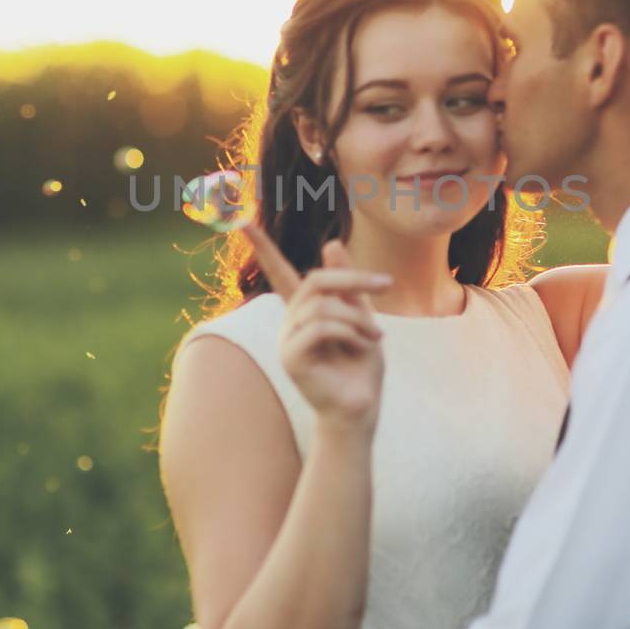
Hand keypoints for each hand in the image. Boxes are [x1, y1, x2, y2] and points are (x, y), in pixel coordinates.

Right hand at [244, 224, 391, 435]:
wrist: (361, 407)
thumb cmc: (361, 365)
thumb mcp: (362, 315)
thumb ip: (348, 283)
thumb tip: (331, 242)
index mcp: (304, 310)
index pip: (279, 272)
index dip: (263, 247)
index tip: (243, 220)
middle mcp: (290, 321)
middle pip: (316, 280)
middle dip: (354, 279)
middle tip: (386, 283)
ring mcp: (287, 339)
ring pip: (322, 304)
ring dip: (358, 316)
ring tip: (376, 336)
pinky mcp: (291, 357)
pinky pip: (321, 326)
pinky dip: (350, 332)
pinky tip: (362, 347)